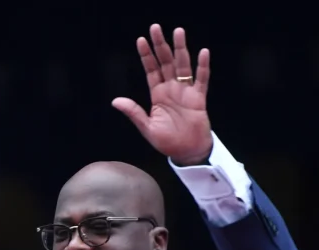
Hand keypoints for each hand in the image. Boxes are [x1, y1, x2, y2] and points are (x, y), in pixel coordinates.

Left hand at [112, 24, 213, 165]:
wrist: (187, 153)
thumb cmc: (168, 142)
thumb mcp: (147, 128)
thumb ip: (134, 112)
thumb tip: (115, 101)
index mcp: (158, 94)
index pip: (151, 70)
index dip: (146, 55)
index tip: (141, 40)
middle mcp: (171, 89)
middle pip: (166, 62)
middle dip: (161, 45)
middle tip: (156, 28)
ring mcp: (186, 92)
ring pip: (183, 65)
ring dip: (180, 49)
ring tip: (178, 32)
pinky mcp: (199, 98)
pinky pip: (202, 79)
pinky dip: (203, 67)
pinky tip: (203, 53)